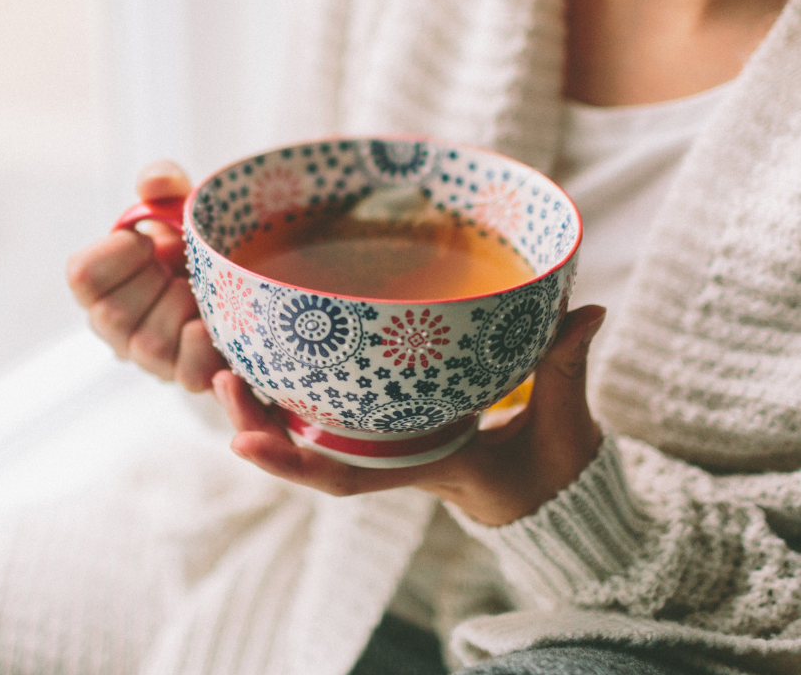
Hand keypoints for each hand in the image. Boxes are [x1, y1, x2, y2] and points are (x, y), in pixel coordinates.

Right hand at [66, 161, 226, 391]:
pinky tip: (217, 332)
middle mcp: (116, 328)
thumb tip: (155, 182)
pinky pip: (191, 375)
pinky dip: (207, 352)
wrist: (243, 275)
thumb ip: (162, 181)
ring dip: (185, 307)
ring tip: (204, 290)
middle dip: (154, 281)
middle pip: (113, 316)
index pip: (82, 276)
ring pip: (152, 344)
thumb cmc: (193, 240)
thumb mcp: (178, 203)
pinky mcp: (191, 376)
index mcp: (101, 283)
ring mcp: (152, 358)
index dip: (117, 254)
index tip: (147, 240)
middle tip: (180, 265)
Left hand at [212, 305, 606, 524]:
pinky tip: (269, 351)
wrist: (556, 492)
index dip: (293, 463)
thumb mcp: (565, 423)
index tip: (241, 443)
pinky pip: (335, 408)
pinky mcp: (395, 418)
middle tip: (218, 376)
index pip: (349, 476)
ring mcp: (390, 438)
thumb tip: (586, 311)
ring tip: (223, 360)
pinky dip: (297, 387)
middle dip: (257, 419)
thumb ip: (567, 367)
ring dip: (264, 399)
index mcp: (426, 464)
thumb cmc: (555, 467)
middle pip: (310, 450)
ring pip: (312, 428)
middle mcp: (394, 454)